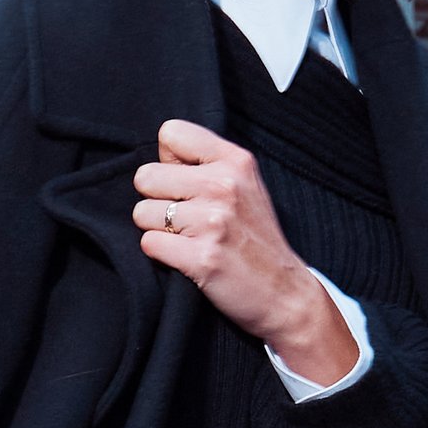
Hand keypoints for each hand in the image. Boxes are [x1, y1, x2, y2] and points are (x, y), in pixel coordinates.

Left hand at [134, 118, 356, 382]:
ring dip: (156, 230)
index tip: (184, 183)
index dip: (167, 161)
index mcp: (236, 161)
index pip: (170, 133)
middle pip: (145, 176)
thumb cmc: (257, 240)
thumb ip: (207, 165)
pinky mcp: (202, 257)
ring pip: (142, 212)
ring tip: (187, 240)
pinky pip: (149, 244)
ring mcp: (214, 221)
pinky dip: (161, 254)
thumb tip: (160, 156)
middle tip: (184, 219)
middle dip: (156, 200)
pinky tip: (186, 259)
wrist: (286, 294)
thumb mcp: (245, 187)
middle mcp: (224, 185)